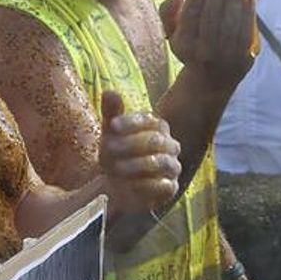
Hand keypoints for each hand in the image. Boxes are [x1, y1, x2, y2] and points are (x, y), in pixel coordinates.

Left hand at [98, 91, 180, 218]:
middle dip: (130, 144)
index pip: (148, 120)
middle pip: (154, 140)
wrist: (120, 187)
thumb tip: (109, 91)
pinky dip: (145, 184)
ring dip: (136, 165)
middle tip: (108, 149)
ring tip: (116, 168)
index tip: (112, 125)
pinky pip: (163, 185)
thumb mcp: (111, 134)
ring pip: (160, 162)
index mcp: (157, 127)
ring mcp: (172, 167)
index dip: (130, 122)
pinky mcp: (171, 188)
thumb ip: (111, 113)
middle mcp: (170, 145)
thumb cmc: (118, 155)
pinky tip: (128, 184)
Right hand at [161, 0, 256, 90]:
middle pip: (211, 18)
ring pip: (230, 25)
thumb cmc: (190, 49)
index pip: (190, 16)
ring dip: (234, 0)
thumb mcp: (172, 34)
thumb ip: (168, 11)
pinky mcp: (242, 61)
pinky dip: (248, 14)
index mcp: (183, 45)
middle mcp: (202, 53)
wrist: (208, 84)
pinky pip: (246, 34)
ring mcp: (224, 58)